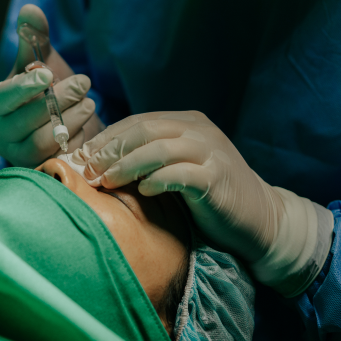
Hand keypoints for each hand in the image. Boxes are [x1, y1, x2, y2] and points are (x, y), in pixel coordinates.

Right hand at [0, 4, 99, 167]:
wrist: (63, 123)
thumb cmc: (46, 92)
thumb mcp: (41, 64)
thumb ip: (34, 39)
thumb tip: (30, 9)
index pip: (3, 98)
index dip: (24, 87)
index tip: (48, 74)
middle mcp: (0, 136)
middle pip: (26, 121)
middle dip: (58, 100)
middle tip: (84, 82)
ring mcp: (20, 157)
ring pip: (43, 141)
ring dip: (71, 119)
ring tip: (90, 102)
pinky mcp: (42, 171)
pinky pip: (60, 157)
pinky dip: (77, 140)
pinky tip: (89, 124)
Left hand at [74, 111, 332, 296]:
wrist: (259, 219)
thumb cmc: (208, 197)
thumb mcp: (177, 168)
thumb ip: (148, 159)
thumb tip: (99, 164)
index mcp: (186, 123)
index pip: (137, 122)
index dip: (106, 137)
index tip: (81, 156)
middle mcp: (198, 131)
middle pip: (144, 129)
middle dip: (110, 149)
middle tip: (87, 169)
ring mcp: (210, 152)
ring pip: (158, 148)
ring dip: (126, 164)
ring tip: (105, 181)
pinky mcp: (217, 178)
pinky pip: (180, 174)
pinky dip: (157, 180)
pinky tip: (142, 191)